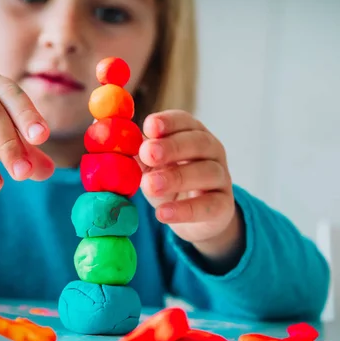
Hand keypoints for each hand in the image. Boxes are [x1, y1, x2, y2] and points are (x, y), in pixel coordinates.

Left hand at [138, 110, 242, 261]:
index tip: (149, 126)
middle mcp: (212, 151)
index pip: (184, 121)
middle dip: (172, 147)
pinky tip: (163, 213)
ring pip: (207, 172)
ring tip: (150, 185)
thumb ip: (138, 155)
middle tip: (148, 153)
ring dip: (177, 177)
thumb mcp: (151, 166)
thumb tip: (115, 145)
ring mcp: (221, 177)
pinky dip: (186, 210)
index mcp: (193, 134)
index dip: (168, 122)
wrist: (195, 219)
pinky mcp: (224, 205)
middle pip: (198, 142)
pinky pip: (209, 206)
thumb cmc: (169, 183)